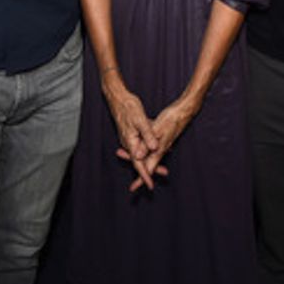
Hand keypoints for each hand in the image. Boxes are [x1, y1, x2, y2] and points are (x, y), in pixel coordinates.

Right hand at [102, 74, 160, 190]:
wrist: (118, 97)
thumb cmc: (129, 107)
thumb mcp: (140, 120)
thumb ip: (148, 135)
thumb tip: (153, 149)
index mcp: (130, 142)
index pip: (138, 163)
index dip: (145, 175)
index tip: (150, 185)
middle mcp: (129, 143)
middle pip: (141, 160)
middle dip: (151, 168)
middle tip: (164, 173)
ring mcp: (130, 138)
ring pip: (143, 152)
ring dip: (152, 157)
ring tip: (164, 163)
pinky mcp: (132, 133)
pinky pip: (142, 144)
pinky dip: (150, 147)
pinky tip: (157, 146)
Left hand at [135, 96, 197, 191]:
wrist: (184, 111)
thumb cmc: (171, 119)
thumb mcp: (157, 130)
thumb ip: (146, 143)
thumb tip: (137, 157)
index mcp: (158, 150)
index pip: (148, 169)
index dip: (140, 179)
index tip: (133, 189)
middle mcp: (160, 150)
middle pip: (146, 163)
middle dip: (136, 169)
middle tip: (127, 178)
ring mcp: (162, 145)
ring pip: (147, 156)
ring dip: (137, 157)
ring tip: (122, 153)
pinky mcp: (162, 139)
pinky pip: (151, 149)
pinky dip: (143, 150)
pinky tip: (139, 146)